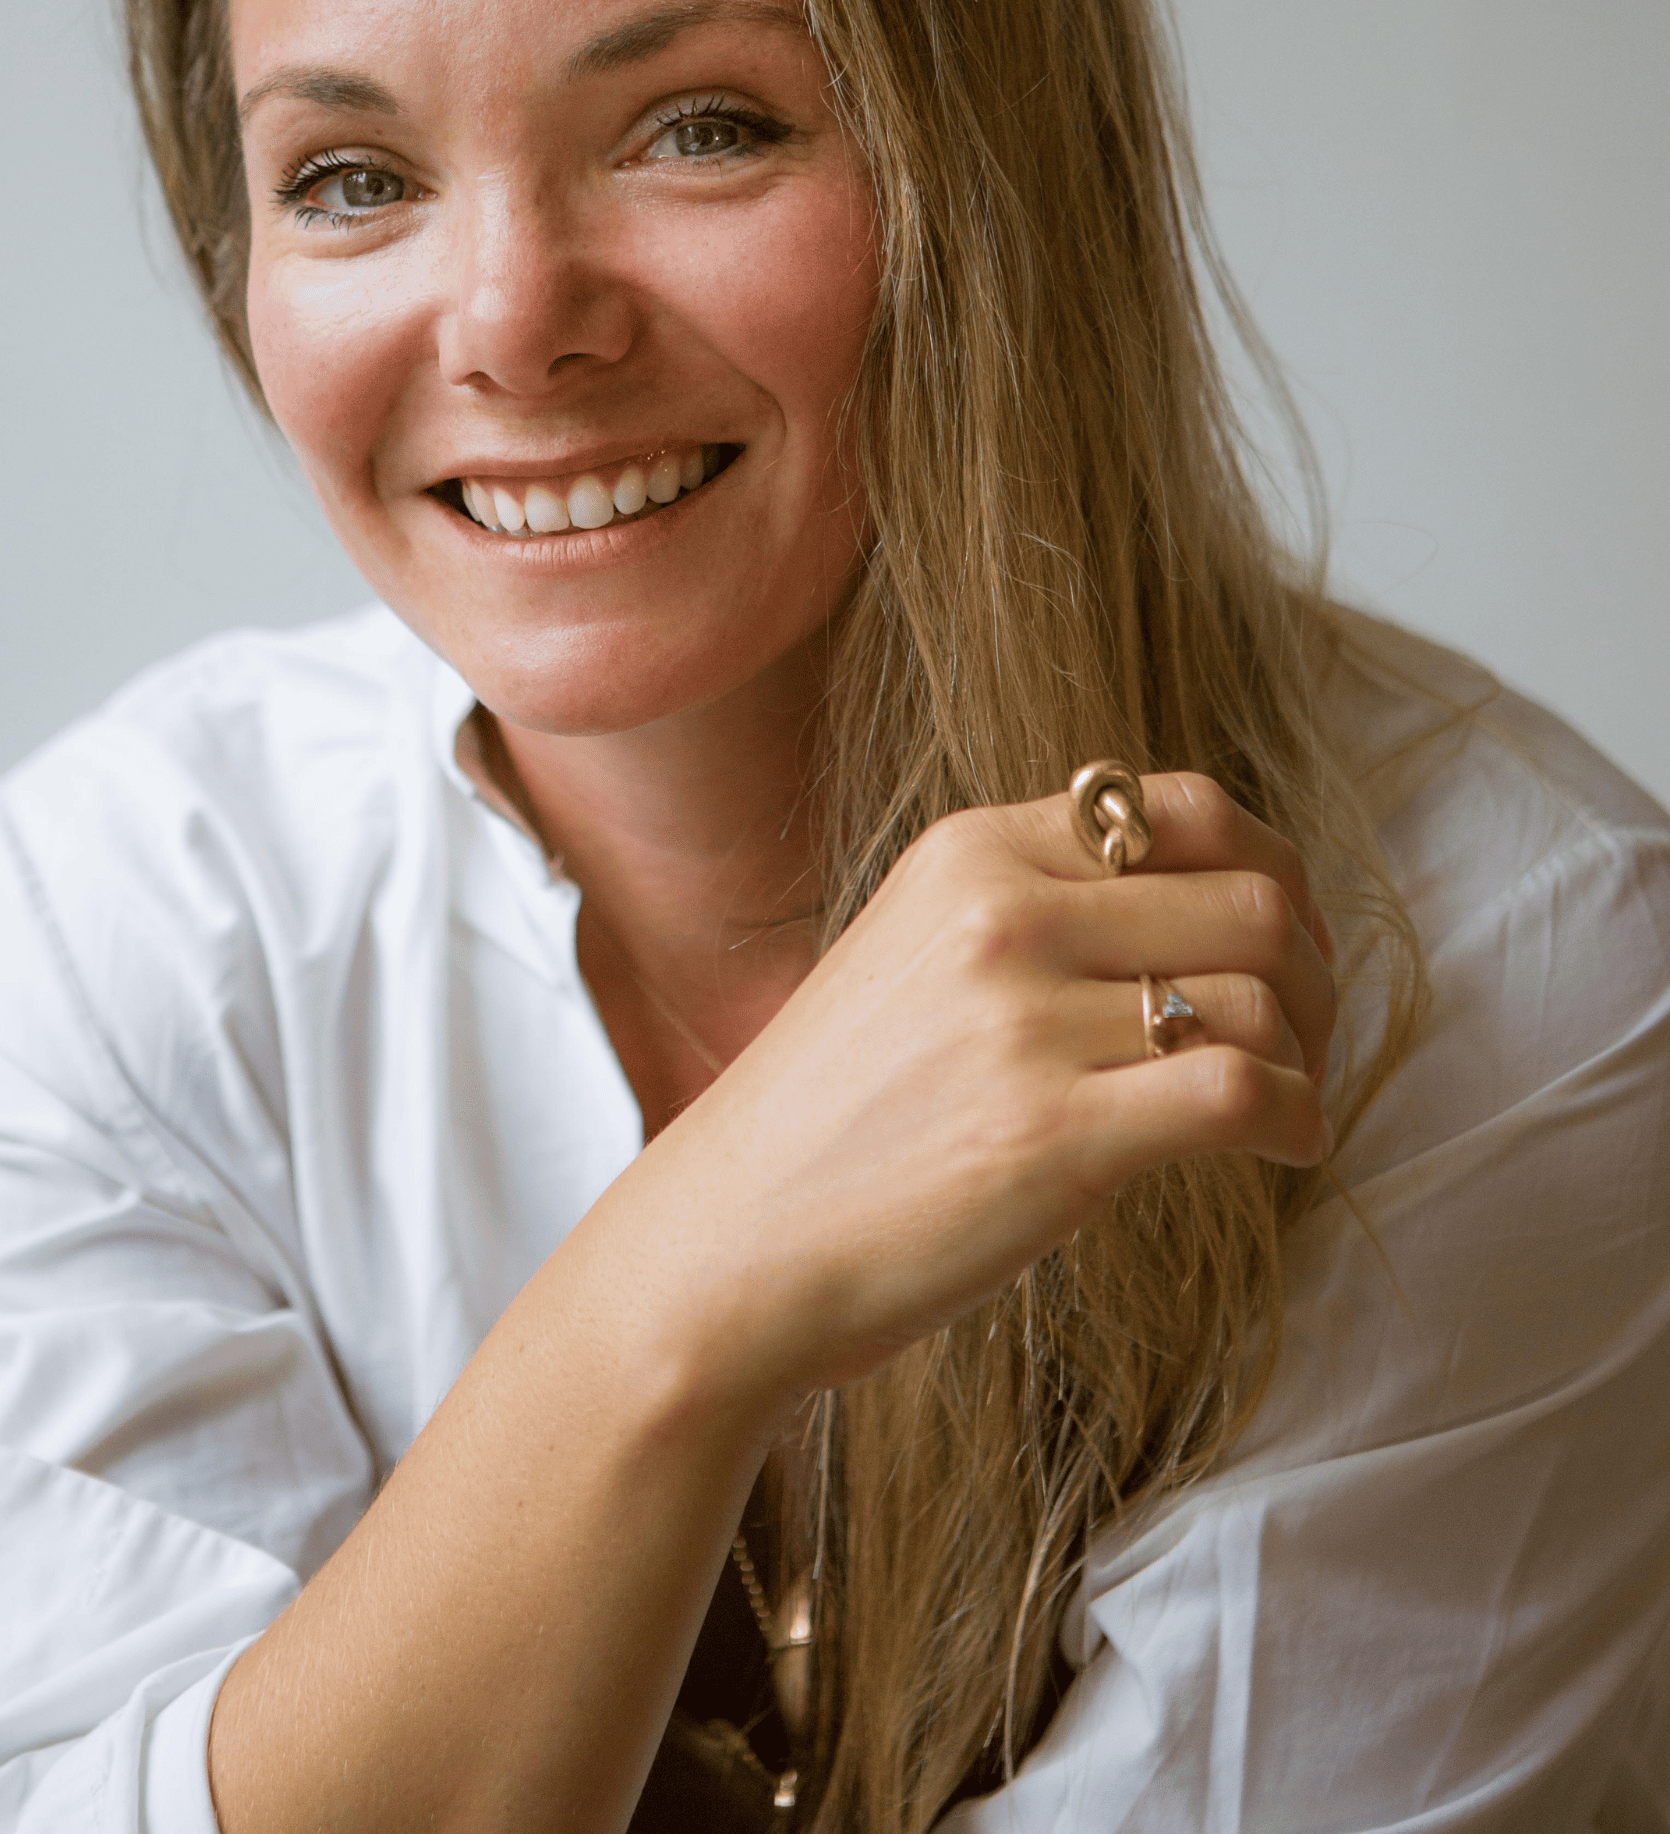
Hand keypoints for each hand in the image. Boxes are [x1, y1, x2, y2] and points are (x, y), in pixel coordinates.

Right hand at [607, 774, 1336, 1416]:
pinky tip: (1284, 1149)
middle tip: (1307, 1034)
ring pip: (1261, 994)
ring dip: (1310, 1054)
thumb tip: (1202, 902)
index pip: (1185, 805)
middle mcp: (1004, 913)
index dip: (1271, 864)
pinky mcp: (1054, 1136)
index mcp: (974, 851)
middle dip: (1312, 969)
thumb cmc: (834, 1112)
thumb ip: (1036, 907)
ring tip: (1288, 1101)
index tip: (1287, 935)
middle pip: (1250, 895)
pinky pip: (1242, 1092)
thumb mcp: (916, 949)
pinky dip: (1299, 1122)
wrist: (731, 1238)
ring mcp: (1026, 1022)